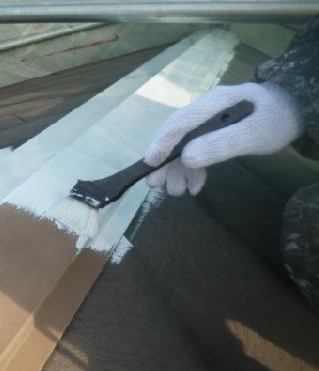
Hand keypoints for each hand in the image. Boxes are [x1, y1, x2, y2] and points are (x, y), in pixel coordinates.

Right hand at [144, 82, 303, 194]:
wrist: (296, 111)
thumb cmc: (276, 120)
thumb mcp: (253, 134)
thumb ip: (221, 144)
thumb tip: (186, 157)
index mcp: (214, 103)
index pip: (180, 122)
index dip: (162, 142)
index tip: (150, 164)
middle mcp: (206, 110)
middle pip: (177, 135)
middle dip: (165, 160)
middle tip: (155, 184)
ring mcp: (209, 121)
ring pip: (184, 145)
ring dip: (178, 169)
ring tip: (177, 191)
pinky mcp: (213, 132)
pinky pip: (197, 150)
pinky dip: (194, 169)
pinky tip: (195, 185)